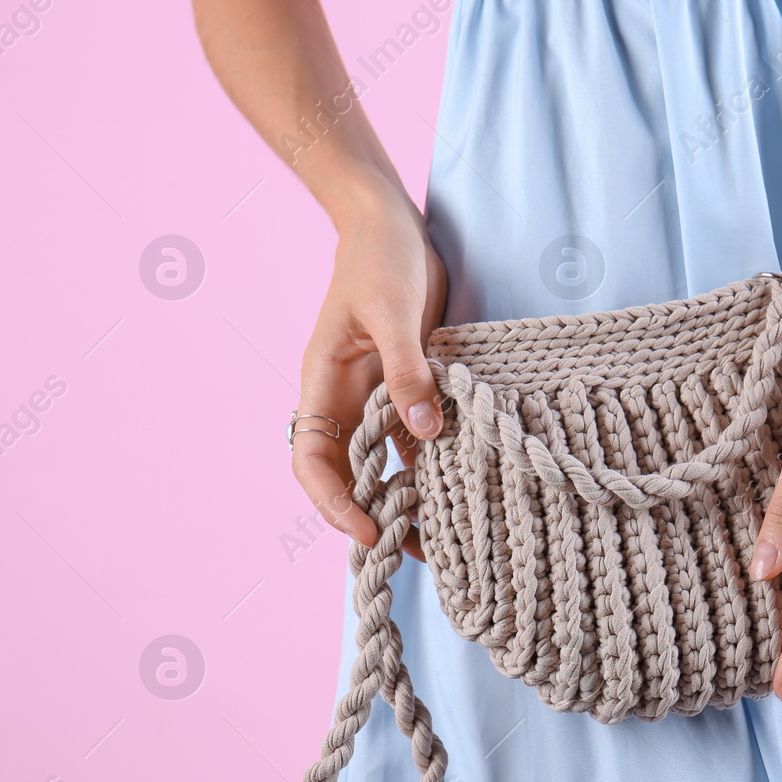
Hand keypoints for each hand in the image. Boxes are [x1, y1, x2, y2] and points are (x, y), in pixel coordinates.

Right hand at [291, 190, 447, 559]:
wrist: (391, 225)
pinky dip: (436, 468)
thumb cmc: (381, 260)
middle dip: (376, 517)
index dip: (335, 501)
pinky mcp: (410, 389)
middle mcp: (347, 399)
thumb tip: (424, 431)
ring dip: (410, 500)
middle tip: (417, 557)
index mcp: (324, 383)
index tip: (370, 533)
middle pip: (350, 475)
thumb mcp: (393, 311)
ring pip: (386, 464)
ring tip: (448, 541)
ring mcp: (378, 397)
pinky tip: (467, 492)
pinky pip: (418, 440)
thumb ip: (407, 370)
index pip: (314, 459)